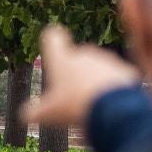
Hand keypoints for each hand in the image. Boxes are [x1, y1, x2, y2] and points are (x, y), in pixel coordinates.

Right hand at [24, 25, 140, 130]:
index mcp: (62, 59)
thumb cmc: (75, 106)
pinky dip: (114, 89)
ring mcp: (106, 61)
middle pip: (77, 57)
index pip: (53, 37)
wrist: (114, 107)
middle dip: (76, 73)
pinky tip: (112, 104)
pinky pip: (117, 78)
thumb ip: (34, 112)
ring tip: (94, 104)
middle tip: (73, 96)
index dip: (51, 39)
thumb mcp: (48, 113)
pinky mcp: (125, 70)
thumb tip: (26, 115)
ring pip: (98, 68)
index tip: (51, 42)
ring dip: (95, 82)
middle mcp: (85, 53)